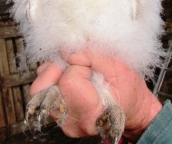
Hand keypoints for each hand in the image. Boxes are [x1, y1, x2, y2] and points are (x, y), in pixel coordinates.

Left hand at [30, 50, 162, 141]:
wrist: (131, 107)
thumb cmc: (128, 89)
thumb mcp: (119, 66)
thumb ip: (91, 55)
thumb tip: (66, 49)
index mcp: (92, 113)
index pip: (68, 82)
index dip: (78, 66)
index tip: (90, 67)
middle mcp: (72, 121)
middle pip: (42, 88)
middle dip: (55, 69)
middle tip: (73, 65)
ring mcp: (61, 120)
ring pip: (40, 88)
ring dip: (54, 72)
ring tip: (75, 72)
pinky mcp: (56, 114)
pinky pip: (43, 91)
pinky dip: (54, 78)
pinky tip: (70, 77)